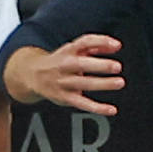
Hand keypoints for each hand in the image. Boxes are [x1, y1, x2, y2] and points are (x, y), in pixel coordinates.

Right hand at [6, 37, 124, 114]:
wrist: (33, 75)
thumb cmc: (60, 60)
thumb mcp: (74, 49)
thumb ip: (96, 46)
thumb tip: (116, 46)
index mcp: (68, 50)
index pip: (84, 42)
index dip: (101, 42)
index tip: (117, 45)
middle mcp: (65, 66)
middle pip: (82, 64)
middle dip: (100, 65)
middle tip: (117, 66)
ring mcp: (64, 83)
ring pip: (84, 84)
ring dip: (102, 84)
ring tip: (119, 82)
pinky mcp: (65, 98)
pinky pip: (82, 104)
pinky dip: (97, 108)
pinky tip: (111, 110)